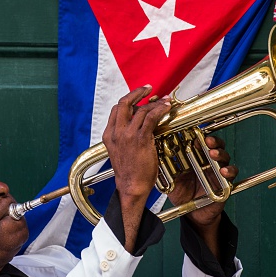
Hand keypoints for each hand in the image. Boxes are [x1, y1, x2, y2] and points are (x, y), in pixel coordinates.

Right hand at [102, 85, 170, 250]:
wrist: (131, 187)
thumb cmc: (130, 173)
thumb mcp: (122, 152)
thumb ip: (126, 138)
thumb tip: (141, 126)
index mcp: (109, 135)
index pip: (117, 110)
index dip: (129, 100)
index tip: (138, 96)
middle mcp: (116, 133)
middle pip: (124, 103)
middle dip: (137, 92)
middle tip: (149, 88)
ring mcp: (127, 135)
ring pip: (140, 110)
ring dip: (154, 103)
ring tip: (164, 102)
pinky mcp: (140, 139)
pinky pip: (151, 118)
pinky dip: (160, 110)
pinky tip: (166, 108)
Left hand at [167, 135, 237, 258]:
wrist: (193, 214)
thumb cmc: (183, 195)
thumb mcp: (171, 181)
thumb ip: (165, 171)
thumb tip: (154, 158)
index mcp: (194, 158)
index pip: (198, 142)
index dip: (197, 137)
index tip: (192, 137)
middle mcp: (207, 161)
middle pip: (214, 145)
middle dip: (212, 141)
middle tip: (206, 141)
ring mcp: (217, 170)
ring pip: (224, 155)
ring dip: (220, 153)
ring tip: (213, 154)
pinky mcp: (226, 181)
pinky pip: (232, 173)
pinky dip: (230, 170)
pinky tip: (223, 171)